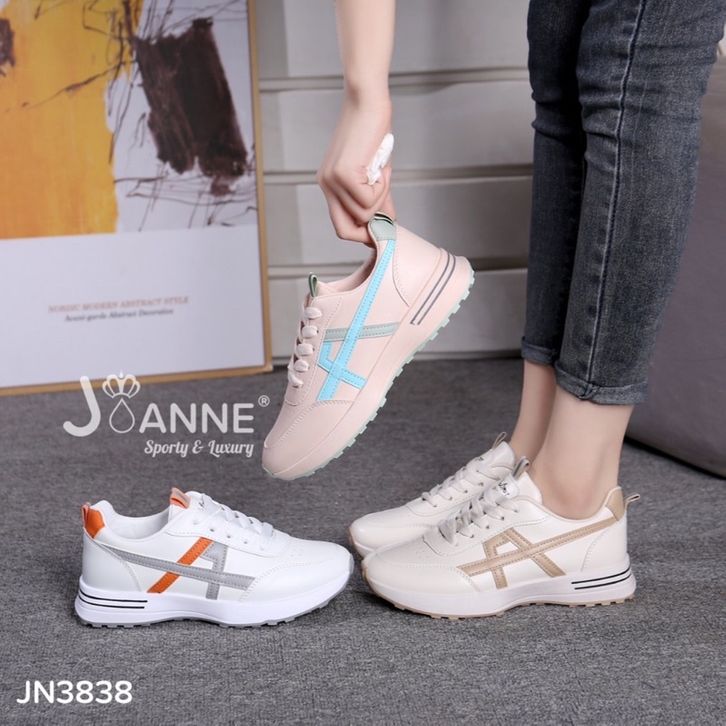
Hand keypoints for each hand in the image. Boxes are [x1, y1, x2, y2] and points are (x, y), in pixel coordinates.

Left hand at [317, 95, 394, 242]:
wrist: (367, 101)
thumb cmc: (372, 132)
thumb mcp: (376, 173)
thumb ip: (379, 200)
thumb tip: (389, 223)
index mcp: (330, 186)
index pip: (341, 227)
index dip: (362, 234)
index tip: (381, 231)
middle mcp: (326, 186)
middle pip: (345, 230)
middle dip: (370, 228)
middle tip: (387, 215)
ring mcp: (332, 181)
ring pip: (363, 214)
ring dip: (381, 197)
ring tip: (382, 173)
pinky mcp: (343, 174)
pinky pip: (369, 200)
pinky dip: (382, 188)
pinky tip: (381, 169)